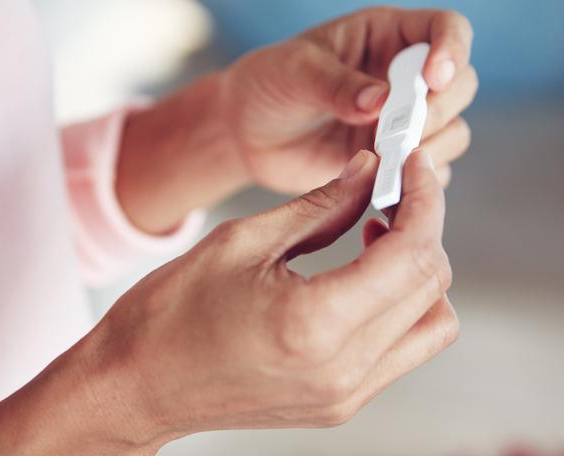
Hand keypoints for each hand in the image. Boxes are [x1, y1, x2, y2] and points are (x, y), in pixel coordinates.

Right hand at [103, 150, 455, 445]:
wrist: (137, 383)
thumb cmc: (171, 313)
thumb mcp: (243, 240)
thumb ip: (320, 206)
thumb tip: (369, 173)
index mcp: (315, 324)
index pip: (413, 255)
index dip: (426, 200)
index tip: (415, 166)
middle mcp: (343, 371)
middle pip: (432, 288)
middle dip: (425, 227)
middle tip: (393, 191)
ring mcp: (344, 396)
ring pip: (432, 324)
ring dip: (417, 271)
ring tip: (376, 235)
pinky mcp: (338, 403)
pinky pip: (401, 349)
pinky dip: (398, 304)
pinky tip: (361, 275)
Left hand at [218, 6, 476, 191]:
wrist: (247, 134)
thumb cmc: (269, 85)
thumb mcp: (295, 72)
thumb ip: (336, 85)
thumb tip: (382, 102)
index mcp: (385, 37)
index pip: (446, 29)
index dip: (452, 51)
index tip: (433, 79)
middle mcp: (403, 79)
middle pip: (461, 85)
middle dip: (438, 110)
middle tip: (398, 132)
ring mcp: (400, 123)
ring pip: (452, 132)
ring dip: (431, 149)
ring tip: (388, 160)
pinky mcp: (390, 161)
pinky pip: (425, 174)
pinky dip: (415, 182)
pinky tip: (385, 186)